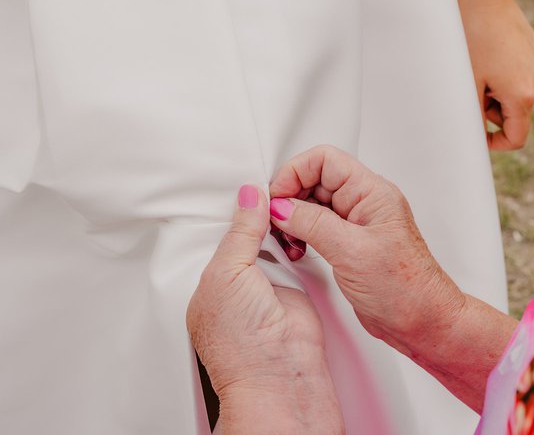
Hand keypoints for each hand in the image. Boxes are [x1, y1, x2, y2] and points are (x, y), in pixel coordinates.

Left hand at [186, 185, 341, 433]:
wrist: (281, 369)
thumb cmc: (242, 342)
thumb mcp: (228, 272)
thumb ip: (240, 233)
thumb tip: (248, 198)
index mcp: (210, 284)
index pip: (219, 237)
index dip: (232, 213)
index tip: (245, 188)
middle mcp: (238, 286)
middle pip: (248, 237)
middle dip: (257, 216)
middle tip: (268, 190)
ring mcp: (268, 287)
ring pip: (273, 243)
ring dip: (279, 227)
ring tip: (285, 203)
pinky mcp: (296, 288)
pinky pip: (296, 255)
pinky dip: (298, 241)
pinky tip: (300, 227)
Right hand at [268, 146, 466, 350]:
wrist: (422, 321)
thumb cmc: (406, 289)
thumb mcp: (352, 251)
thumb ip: (313, 223)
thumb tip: (280, 205)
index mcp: (372, 192)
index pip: (325, 160)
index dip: (295, 173)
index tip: (276, 199)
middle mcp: (364, 203)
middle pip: (315, 179)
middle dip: (289, 198)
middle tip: (274, 222)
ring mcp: (356, 224)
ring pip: (312, 204)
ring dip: (292, 219)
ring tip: (287, 241)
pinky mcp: (349, 244)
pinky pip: (316, 227)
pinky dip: (300, 235)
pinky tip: (296, 250)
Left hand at [462, 0, 533, 149]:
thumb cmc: (473, 40)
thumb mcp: (470, 83)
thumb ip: (476, 114)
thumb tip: (476, 135)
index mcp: (522, 96)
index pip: (517, 138)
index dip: (496, 144)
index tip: (478, 137)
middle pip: (514, 114)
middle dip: (491, 110)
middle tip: (470, 87)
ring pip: (514, 92)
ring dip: (495, 90)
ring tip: (477, 65)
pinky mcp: (531, 50)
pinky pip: (516, 72)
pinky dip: (501, 72)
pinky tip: (486, 51)